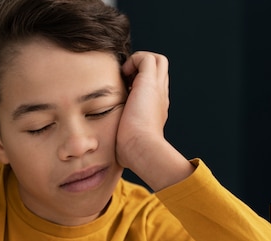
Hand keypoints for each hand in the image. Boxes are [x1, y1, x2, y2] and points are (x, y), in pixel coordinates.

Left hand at [116, 51, 193, 189]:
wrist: (141, 149)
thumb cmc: (131, 152)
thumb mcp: (126, 141)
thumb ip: (121, 137)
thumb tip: (110, 151)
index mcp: (156, 109)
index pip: (154, 88)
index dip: (139, 85)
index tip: (124, 94)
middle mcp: (160, 97)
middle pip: (160, 71)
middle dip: (141, 70)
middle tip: (124, 81)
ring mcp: (157, 89)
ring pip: (158, 61)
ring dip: (139, 62)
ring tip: (125, 77)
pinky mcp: (149, 83)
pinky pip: (147, 58)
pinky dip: (134, 60)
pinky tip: (123, 75)